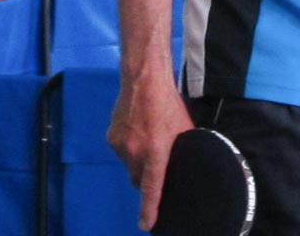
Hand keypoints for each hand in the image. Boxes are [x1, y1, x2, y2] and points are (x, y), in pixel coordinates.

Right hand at [107, 76, 193, 231]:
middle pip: (138, 179)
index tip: (146, 225)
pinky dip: (128, 148)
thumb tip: (188, 158)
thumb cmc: (168, 102)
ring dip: (137, 160)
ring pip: (129, 165)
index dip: (150, 208)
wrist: (143, 79)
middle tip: (155, 162)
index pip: (152, 188)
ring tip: (147, 138)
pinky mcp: (111, 138)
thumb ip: (184, 146)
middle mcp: (135, 153)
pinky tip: (137, 131)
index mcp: (156, 152)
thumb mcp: (183, 126)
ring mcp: (120, 146)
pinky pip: (121, 152)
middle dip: (145, 178)